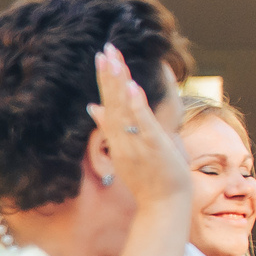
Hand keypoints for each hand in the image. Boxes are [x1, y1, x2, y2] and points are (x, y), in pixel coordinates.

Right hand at [84, 43, 189, 211]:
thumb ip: (110, 127)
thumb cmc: (149, 178)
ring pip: (124, 110)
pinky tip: (134, 88)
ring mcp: (135, 143)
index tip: (102, 56)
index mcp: (117, 137)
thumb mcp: (126, 150)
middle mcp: (122, 139)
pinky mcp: (152, 148)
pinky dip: (138, 106)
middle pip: (112, 102)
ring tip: (114, 60)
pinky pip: (143, 124)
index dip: (106, 80)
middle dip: (109, 76)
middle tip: (104, 49)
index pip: (109, 103)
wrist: (162, 205)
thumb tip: (93, 106)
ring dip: (119, 85)